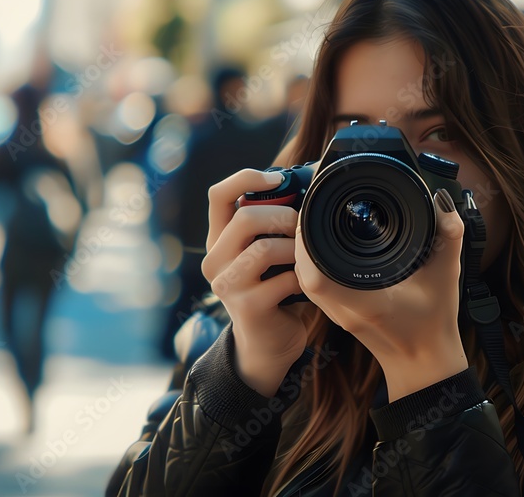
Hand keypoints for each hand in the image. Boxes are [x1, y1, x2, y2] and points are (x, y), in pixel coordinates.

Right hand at [201, 169, 309, 396]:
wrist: (267, 345)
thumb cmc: (274, 290)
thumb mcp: (267, 255)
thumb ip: (272, 226)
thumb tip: (309, 185)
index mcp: (218, 240)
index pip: (218, 195)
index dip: (246, 178)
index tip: (278, 179)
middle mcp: (214, 260)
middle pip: (244, 218)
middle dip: (283, 216)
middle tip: (303, 226)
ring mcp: (227, 285)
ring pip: (264, 249)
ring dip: (296, 248)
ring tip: (307, 256)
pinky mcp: (247, 307)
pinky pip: (283, 279)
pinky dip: (303, 277)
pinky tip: (309, 282)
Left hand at [294, 188, 467, 400]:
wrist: (424, 362)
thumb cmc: (434, 323)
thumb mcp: (447, 275)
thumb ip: (449, 237)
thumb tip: (443, 202)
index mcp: (367, 303)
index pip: (316, 274)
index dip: (306, 240)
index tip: (314, 209)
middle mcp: (346, 310)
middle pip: (303, 271)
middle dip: (302, 236)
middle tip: (313, 205)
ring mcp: (338, 314)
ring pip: (304, 278)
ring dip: (303, 249)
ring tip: (314, 219)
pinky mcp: (338, 314)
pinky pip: (312, 285)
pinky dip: (311, 263)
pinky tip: (321, 244)